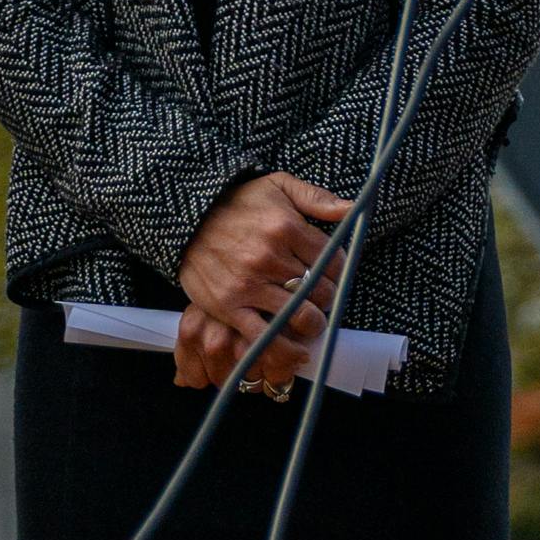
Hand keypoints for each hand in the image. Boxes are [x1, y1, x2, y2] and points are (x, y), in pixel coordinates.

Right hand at [177, 172, 350, 391]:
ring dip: (312, 325)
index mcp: (286, 227)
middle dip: (326, 300)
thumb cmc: (238, 203)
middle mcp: (269, 257)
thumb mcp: (278, 186)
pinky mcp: (228, 307)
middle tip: (322, 302)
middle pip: (317, 290)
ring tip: (312, 326)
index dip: (339, 273)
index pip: (332, 260)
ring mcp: (248, 284)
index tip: (334, 278)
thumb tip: (352, 209)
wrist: (187, 220)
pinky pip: (263, 336)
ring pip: (296, 315)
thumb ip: (317, 198)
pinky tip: (297, 353)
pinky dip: (284, 349)